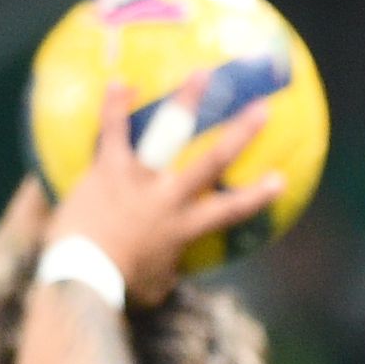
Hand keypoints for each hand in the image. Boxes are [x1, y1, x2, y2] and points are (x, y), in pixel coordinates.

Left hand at [48, 92, 281, 305]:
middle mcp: (169, 197)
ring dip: (187, 102)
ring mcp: (139, 179)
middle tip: (262, 108)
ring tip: (202, 74)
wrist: (84, 277)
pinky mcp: (107, 170)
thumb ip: (166, 269)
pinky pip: (112, 131)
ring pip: (169, 134)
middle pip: (214, 161)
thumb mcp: (155, 285)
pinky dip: (115, 106)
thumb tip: (167, 268)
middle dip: (241, 133)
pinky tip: (120, 81)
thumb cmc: (119, 289)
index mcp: (185, 228)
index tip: (281, 178)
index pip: (231, 211)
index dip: (258, 195)